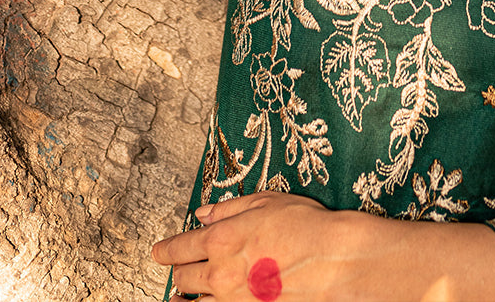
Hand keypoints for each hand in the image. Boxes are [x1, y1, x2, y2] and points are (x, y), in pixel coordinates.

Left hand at [151, 192, 336, 301]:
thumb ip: (229, 209)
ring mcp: (233, 301)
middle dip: (177, 270)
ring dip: (182, 299)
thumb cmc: (307, 228)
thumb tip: (204, 213)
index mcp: (223, 239)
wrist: (335, 262)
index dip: (165, 249)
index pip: (180, 246)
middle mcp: (221, 273)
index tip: (159, 250)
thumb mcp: (266, 202)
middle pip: (183, 276)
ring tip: (176, 298)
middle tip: (175, 267)